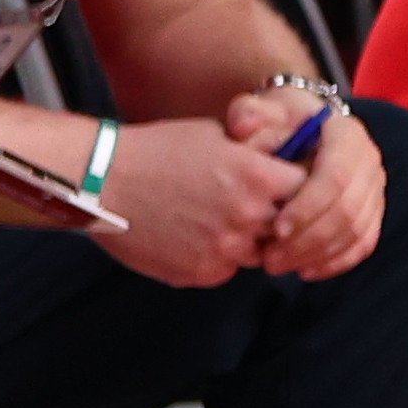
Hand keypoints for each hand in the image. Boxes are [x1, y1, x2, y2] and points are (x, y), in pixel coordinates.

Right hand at [96, 112, 303, 288]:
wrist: (99, 181)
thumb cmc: (155, 151)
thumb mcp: (217, 135)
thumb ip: (260, 153)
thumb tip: (290, 162)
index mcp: (259, 177)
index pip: (308, 192)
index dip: (294, 191)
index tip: (279, 190)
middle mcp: (250, 216)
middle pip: (286, 228)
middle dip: (269, 219)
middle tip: (238, 207)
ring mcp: (226, 249)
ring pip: (256, 253)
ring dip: (242, 242)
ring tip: (206, 221)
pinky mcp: (200, 272)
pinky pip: (223, 270)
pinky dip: (210, 258)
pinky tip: (183, 236)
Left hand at [239, 91, 384, 280]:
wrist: (299, 126)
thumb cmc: (275, 121)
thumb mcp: (261, 110)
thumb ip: (248, 114)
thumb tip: (243, 126)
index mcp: (346, 135)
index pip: (336, 177)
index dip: (308, 206)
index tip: (275, 229)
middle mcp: (368, 161)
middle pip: (348, 210)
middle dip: (308, 239)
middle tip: (269, 259)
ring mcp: (373, 188)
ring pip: (356, 231)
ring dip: (318, 254)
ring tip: (278, 266)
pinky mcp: (371, 210)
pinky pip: (363, 243)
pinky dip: (337, 261)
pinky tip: (305, 272)